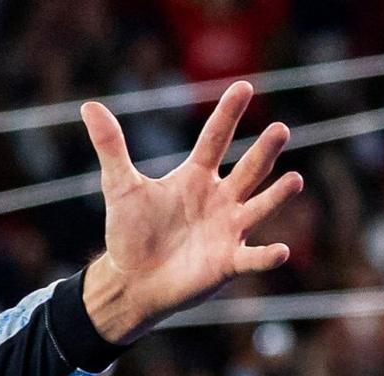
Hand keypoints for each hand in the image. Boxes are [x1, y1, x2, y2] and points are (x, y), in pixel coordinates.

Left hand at [81, 81, 304, 343]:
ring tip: (295, 180)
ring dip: (277, 195)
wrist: (130, 280)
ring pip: (259, 206)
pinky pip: (253, 258)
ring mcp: (229, 228)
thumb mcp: (119, 186)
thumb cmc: (130, 232)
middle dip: (264, 151)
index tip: (243, 86)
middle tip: (279, 129)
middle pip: (248, 168)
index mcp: (196, 177)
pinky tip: (281, 251)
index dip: (227, 114)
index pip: (215, 138)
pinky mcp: (228, 261)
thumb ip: (111, 146)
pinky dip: (267, 256)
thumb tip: (89, 106)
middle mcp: (220, 198)